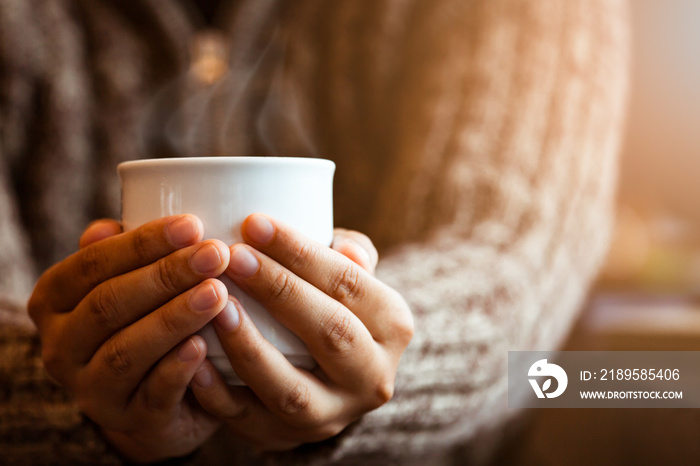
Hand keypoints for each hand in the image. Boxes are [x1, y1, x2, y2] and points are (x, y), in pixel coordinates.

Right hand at [28, 215, 230, 461]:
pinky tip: (203, 345)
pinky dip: (177, 368)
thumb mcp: (130, 282)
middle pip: (108, 304)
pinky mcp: (129, 420)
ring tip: (217, 292)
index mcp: (54, 301)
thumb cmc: (145, 319)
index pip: (92, 264)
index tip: (193, 225)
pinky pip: (152, 394)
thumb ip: (123, 254)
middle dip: (166, 275)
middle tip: (215, 254)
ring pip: (126, 351)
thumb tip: (110, 225)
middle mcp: (61, 347)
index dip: (143, 243)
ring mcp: (91, 389)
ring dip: (174, 318)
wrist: (160, 396)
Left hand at [189, 214, 413, 450]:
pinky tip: (193, 357)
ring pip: (291, 389)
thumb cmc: (330, 304)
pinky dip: (218, 393)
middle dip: (279, 290)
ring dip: (250, 347)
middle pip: (331, 332)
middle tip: (231, 257)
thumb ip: (351, 254)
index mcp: (393, 325)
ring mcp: (332, 415)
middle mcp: (373, 376)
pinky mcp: (288, 438)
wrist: (328, 375)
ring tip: (215, 306)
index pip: (350, 284)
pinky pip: (249, 421)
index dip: (302, 253)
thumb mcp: (352, 276)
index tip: (254, 223)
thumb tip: (345, 248)